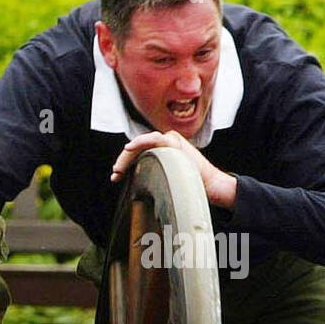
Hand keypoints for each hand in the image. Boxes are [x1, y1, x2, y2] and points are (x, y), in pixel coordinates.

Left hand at [110, 130, 237, 208]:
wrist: (208, 185)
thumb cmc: (189, 183)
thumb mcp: (166, 176)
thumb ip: (152, 172)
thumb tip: (134, 178)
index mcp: (163, 149)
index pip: (139, 151)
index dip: (125, 162)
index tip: (117, 176)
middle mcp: (166, 142)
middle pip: (138, 147)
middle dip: (124, 161)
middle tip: (116, 174)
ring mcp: (171, 141)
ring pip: (142, 143)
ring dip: (128, 156)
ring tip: (119, 168)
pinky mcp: (175, 143)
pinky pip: (154, 139)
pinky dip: (141, 141)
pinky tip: (129, 148)